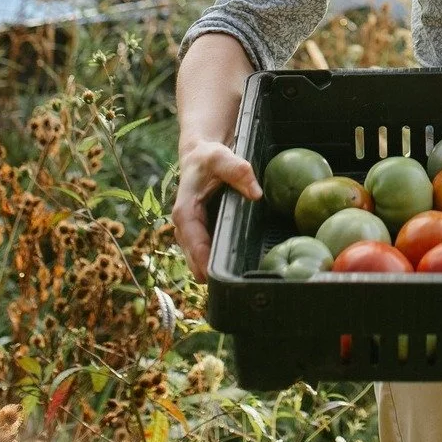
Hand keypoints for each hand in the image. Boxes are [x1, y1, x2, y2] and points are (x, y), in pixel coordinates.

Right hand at [172, 141, 262, 282]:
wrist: (200, 155)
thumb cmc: (208, 157)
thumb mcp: (221, 158)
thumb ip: (239, 172)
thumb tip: (256, 193)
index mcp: (185, 211)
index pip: (192, 241)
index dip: (201, 259)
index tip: (211, 276)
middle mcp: (184, 227)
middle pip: (193, 257)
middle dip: (207, 271)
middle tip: (228, 287)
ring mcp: (191, 233)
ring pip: (198, 259)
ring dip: (210, 269)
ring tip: (231, 284)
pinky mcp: (200, 233)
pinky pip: (205, 252)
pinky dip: (214, 260)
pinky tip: (232, 267)